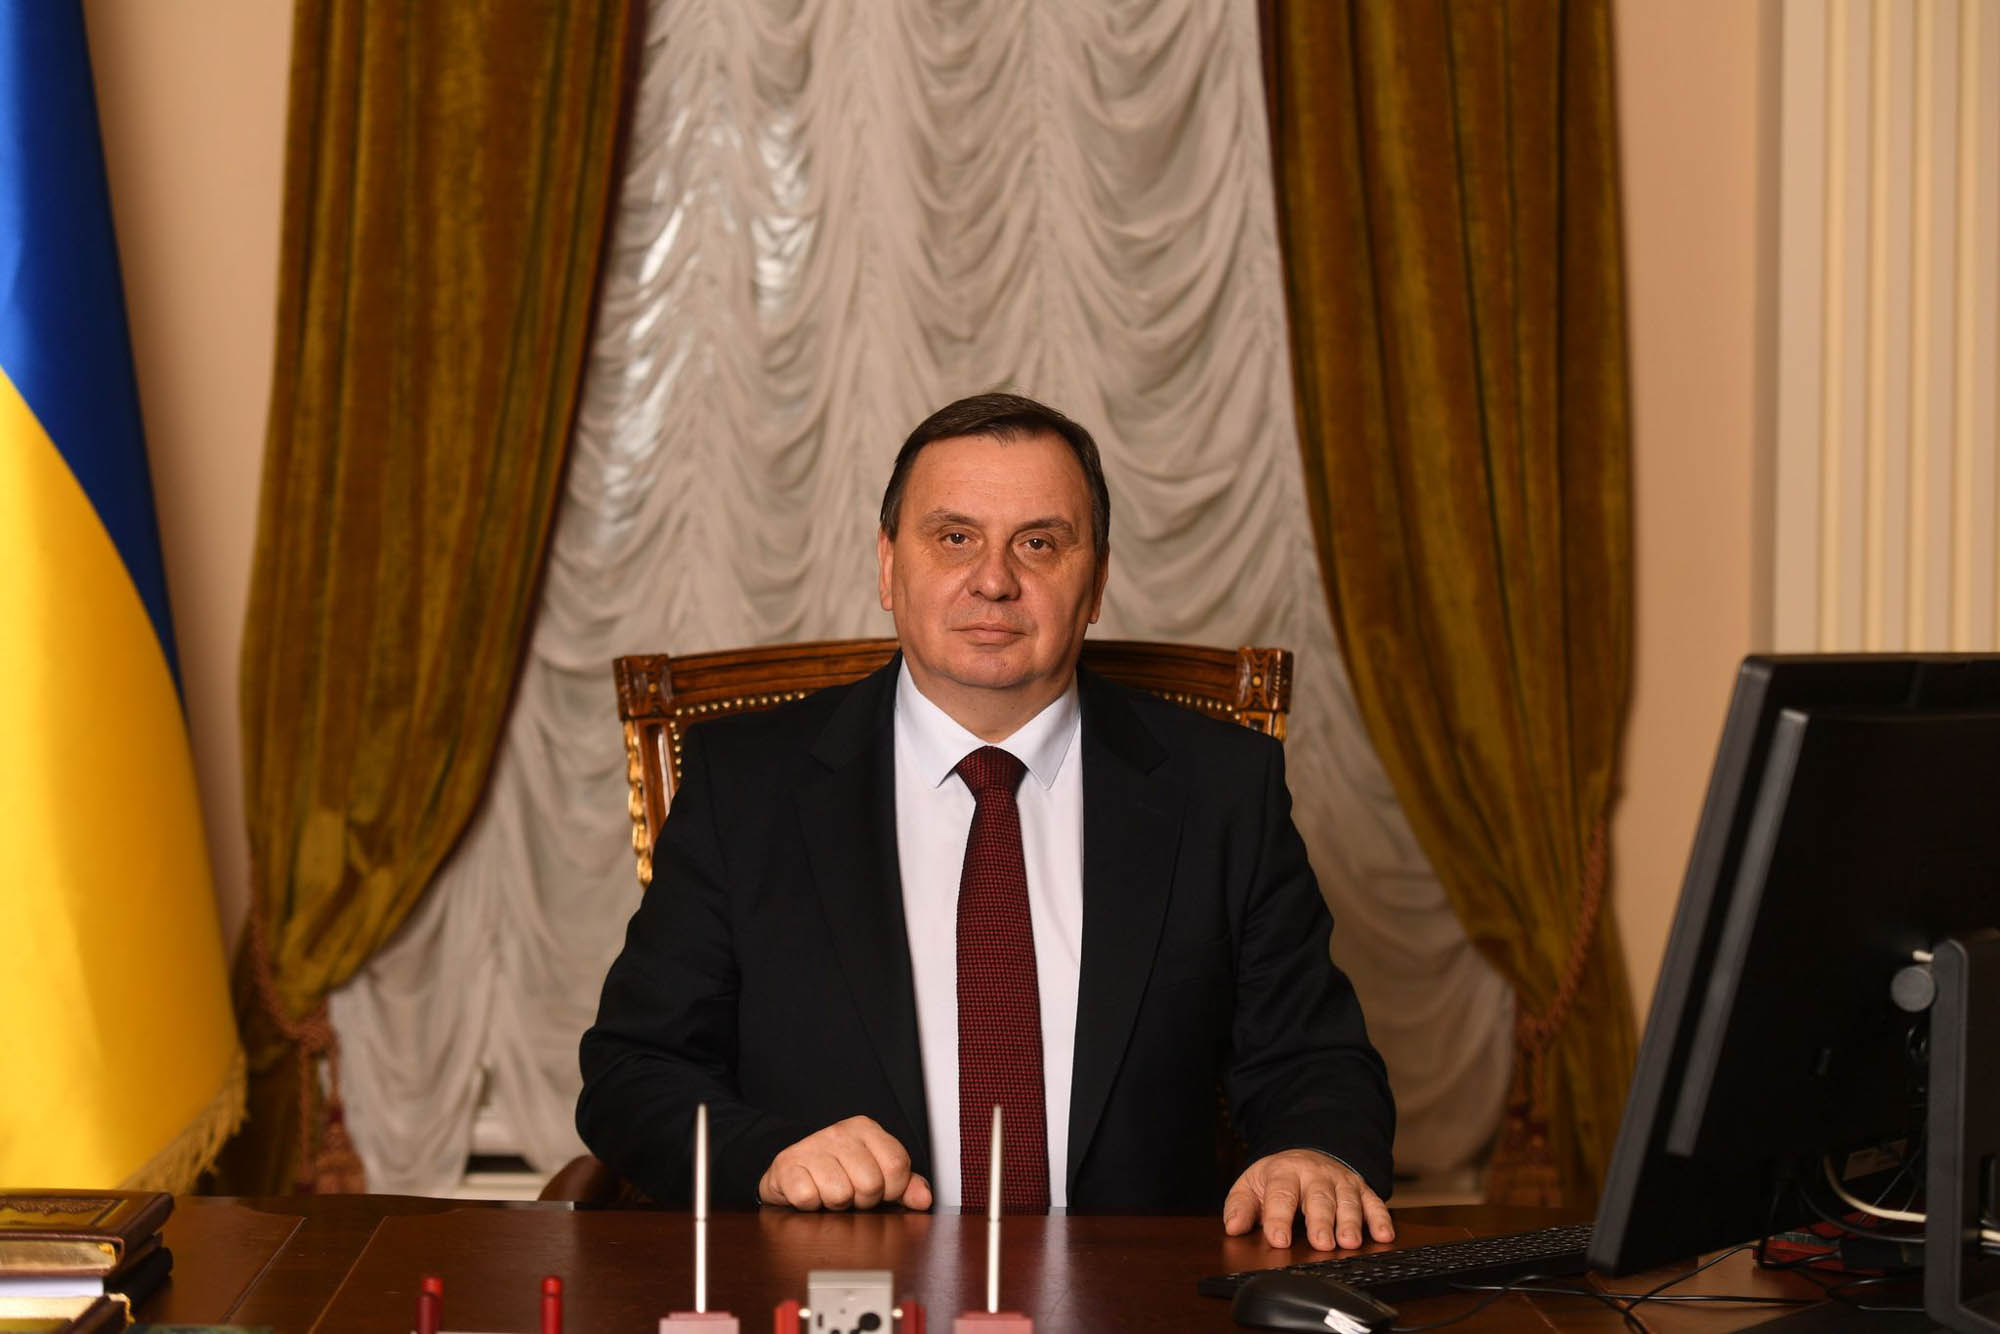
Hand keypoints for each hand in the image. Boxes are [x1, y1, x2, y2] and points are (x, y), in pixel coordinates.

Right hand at [757, 1115, 933, 1211]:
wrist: (791, 1167)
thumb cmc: (838, 1171)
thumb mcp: (875, 1172)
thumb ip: (905, 1184)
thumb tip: (923, 1199)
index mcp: (866, 1129)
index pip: (897, 1165)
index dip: (892, 1189)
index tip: (880, 1191)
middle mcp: (840, 1132)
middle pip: (870, 1184)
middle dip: (862, 1200)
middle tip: (851, 1194)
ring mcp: (811, 1146)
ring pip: (840, 1194)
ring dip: (835, 1205)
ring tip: (829, 1193)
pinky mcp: (786, 1165)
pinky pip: (808, 1198)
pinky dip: (810, 1205)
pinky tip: (811, 1193)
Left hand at [1223, 1149, 1393, 1250]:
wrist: (1307, 1154)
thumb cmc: (1278, 1179)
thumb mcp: (1252, 1185)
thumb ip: (1240, 1206)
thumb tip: (1233, 1227)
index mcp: (1284, 1172)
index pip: (1281, 1194)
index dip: (1279, 1217)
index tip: (1279, 1239)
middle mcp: (1315, 1175)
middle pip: (1319, 1198)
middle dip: (1321, 1221)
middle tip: (1322, 1243)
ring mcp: (1340, 1181)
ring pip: (1348, 1201)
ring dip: (1351, 1221)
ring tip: (1349, 1242)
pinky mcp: (1361, 1189)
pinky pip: (1374, 1202)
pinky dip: (1381, 1218)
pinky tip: (1383, 1235)